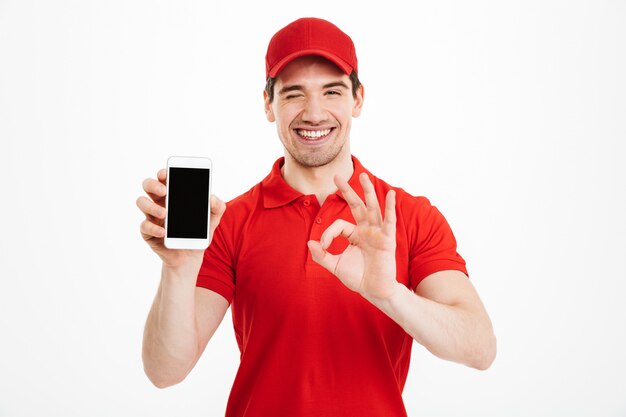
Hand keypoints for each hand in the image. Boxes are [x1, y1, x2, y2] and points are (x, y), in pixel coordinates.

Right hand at [136, 169, 225, 268]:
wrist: (191, 257)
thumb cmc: (198, 233)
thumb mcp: (212, 220)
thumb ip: (217, 207)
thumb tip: (211, 197)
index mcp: (173, 195)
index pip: (164, 178)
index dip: (163, 173)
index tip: (167, 173)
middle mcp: (160, 202)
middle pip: (148, 185)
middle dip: (153, 184)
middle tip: (165, 191)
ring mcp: (152, 217)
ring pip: (141, 202)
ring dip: (151, 205)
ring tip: (165, 213)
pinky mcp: (148, 233)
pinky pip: (144, 226)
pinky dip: (153, 228)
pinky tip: (163, 232)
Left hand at [307, 173, 397, 300]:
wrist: (374, 290)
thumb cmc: (358, 277)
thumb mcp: (335, 266)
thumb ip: (322, 255)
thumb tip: (309, 243)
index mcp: (355, 234)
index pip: (339, 225)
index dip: (328, 233)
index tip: (323, 245)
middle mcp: (367, 230)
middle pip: (356, 205)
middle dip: (347, 191)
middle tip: (336, 176)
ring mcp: (378, 233)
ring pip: (372, 208)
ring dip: (368, 191)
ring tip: (363, 176)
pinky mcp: (387, 239)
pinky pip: (389, 221)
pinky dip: (390, 208)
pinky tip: (391, 195)